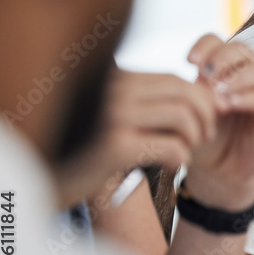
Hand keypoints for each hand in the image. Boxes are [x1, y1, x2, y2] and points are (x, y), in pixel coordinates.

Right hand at [56, 67, 218, 207]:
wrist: (46, 177)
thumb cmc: (87, 147)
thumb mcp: (114, 113)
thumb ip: (145, 100)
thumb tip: (202, 96)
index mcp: (115, 76)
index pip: (175, 78)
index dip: (200, 100)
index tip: (207, 120)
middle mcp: (113, 88)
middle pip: (185, 94)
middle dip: (206, 116)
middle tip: (206, 137)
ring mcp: (112, 115)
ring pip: (183, 117)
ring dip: (194, 138)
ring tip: (185, 152)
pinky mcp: (114, 146)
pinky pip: (173, 147)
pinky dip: (182, 158)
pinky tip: (171, 167)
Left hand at [184, 35, 253, 210]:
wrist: (216, 171)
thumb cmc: (202, 136)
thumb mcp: (191, 110)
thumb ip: (193, 90)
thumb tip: (196, 75)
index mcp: (225, 69)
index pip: (218, 42)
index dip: (205, 46)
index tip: (188, 62)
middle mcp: (249, 75)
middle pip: (243, 50)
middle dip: (223, 59)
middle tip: (205, 75)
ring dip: (237, 79)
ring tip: (216, 94)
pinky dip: (250, 98)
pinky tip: (230, 105)